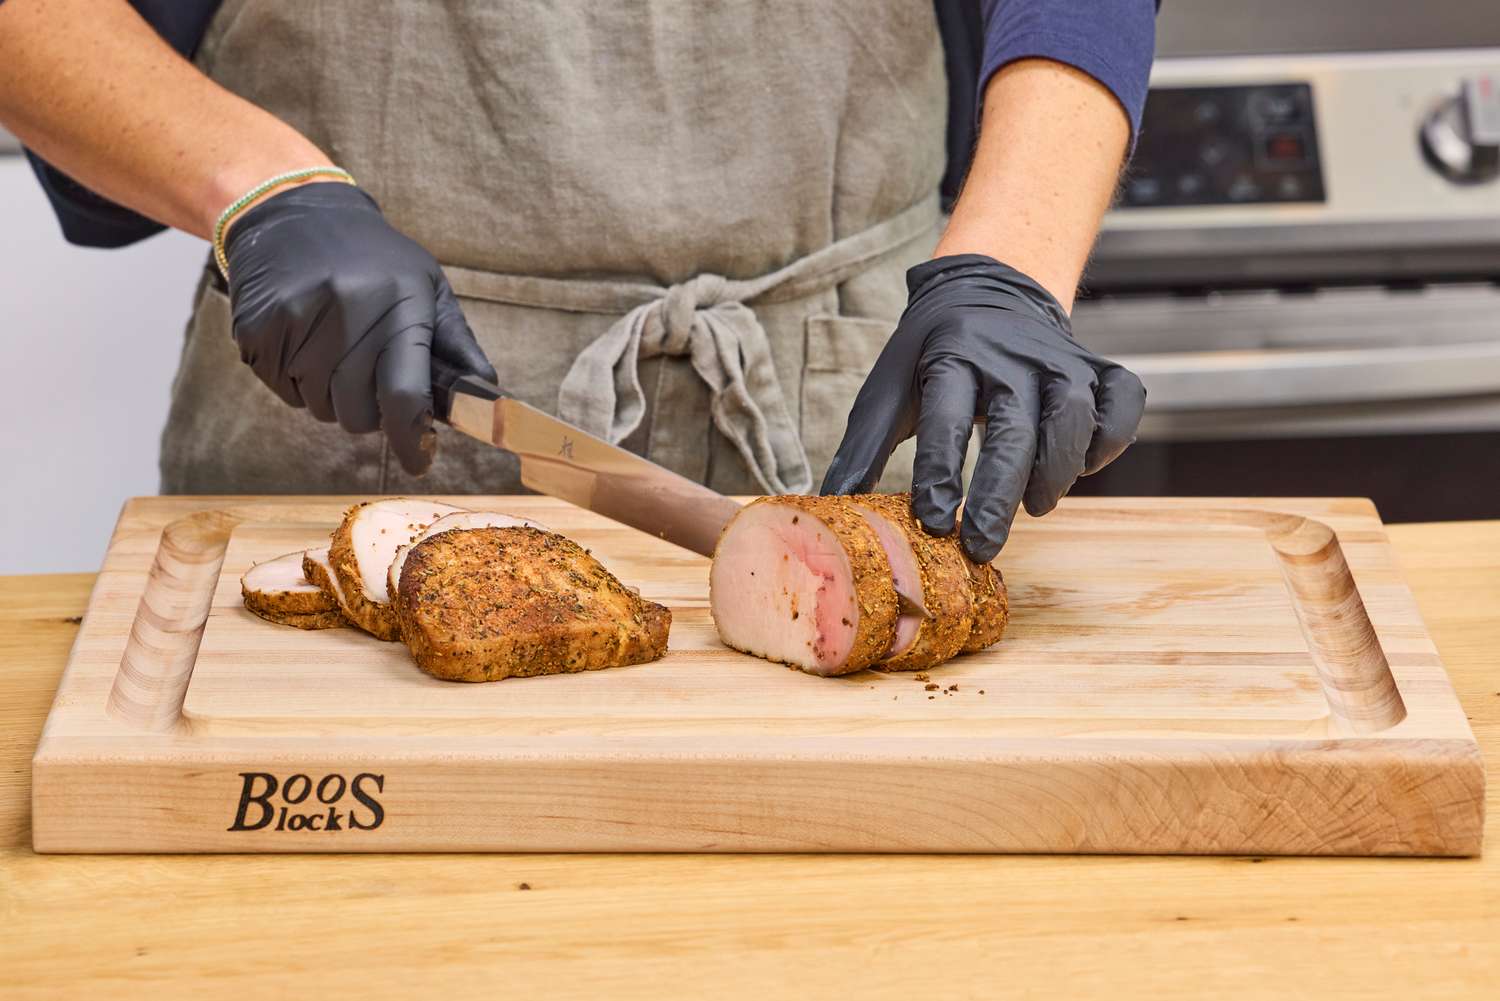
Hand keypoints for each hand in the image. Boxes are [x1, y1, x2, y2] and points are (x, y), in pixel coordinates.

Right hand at [224, 181, 496, 474]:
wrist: (292, 214)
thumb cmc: (374, 261)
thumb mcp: (427, 288)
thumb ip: (457, 346)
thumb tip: (489, 396)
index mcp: (398, 307)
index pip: (404, 396)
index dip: (413, 440)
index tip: (419, 461)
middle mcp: (346, 315)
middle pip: (358, 415)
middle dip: (370, 410)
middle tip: (369, 374)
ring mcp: (296, 322)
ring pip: (320, 408)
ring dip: (332, 395)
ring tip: (335, 348)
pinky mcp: (256, 330)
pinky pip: (284, 391)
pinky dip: (298, 381)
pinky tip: (304, 342)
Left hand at [820, 254, 1145, 562]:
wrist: (986, 290)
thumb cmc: (930, 356)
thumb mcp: (889, 389)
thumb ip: (863, 450)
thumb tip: (831, 509)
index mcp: (951, 355)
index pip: (946, 416)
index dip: (940, 470)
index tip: (931, 519)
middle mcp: (1010, 355)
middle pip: (1014, 428)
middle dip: (998, 493)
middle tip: (980, 545)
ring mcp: (1059, 360)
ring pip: (1074, 417)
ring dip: (1056, 470)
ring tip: (1033, 507)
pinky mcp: (1098, 368)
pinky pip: (1122, 403)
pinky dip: (1110, 440)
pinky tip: (1083, 467)